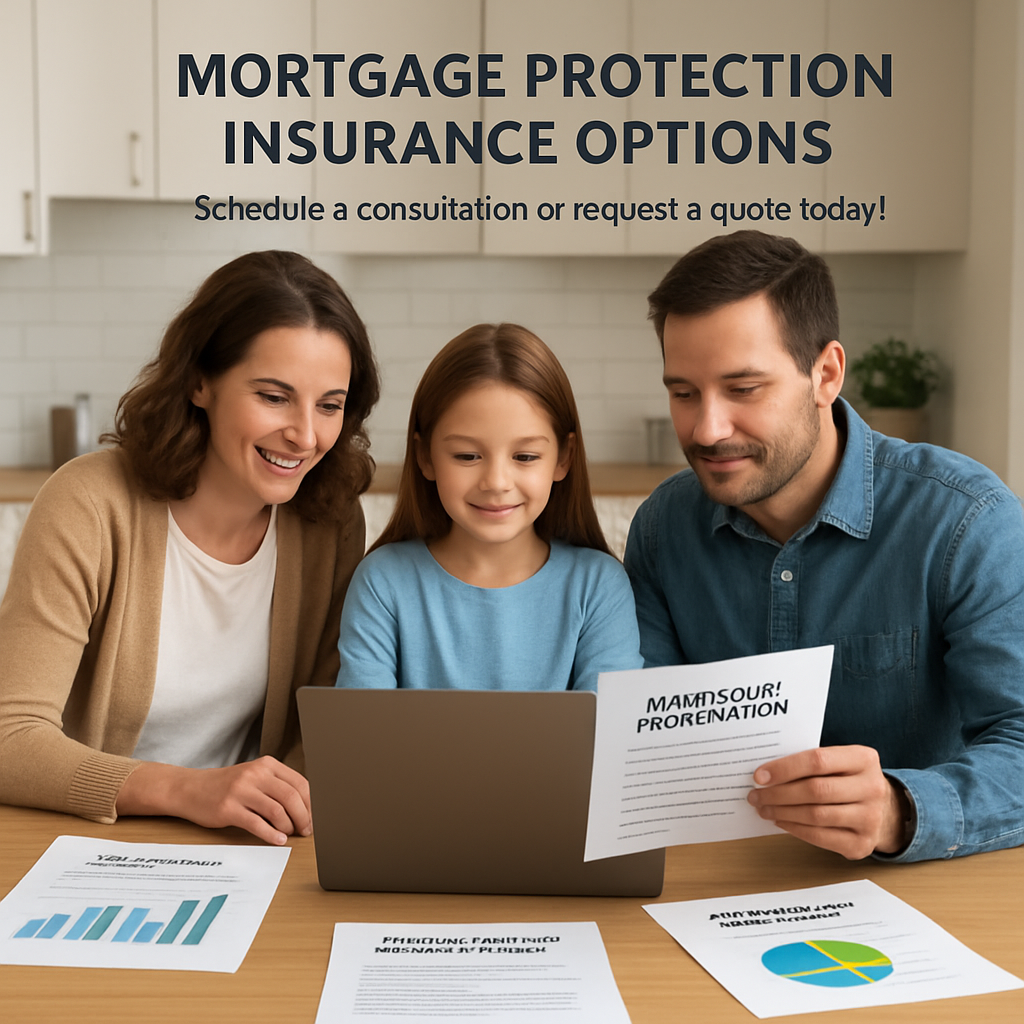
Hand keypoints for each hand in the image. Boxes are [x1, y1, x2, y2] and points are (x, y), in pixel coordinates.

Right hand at [116, 756, 311, 845]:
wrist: (190, 788)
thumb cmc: (227, 786)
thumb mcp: (254, 776)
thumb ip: (277, 786)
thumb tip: (306, 807)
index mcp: (266, 764)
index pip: (300, 783)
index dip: (311, 803)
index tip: (315, 817)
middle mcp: (255, 774)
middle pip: (291, 797)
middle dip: (303, 817)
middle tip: (306, 830)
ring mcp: (241, 790)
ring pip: (276, 810)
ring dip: (288, 826)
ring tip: (290, 834)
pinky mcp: (228, 809)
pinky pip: (256, 823)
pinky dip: (271, 834)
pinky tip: (278, 840)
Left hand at [746, 746, 907, 858]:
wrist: (886, 811)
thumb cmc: (849, 780)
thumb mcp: (840, 763)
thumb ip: (811, 763)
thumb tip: (766, 773)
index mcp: (863, 759)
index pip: (817, 760)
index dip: (784, 768)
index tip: (759, 775)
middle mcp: (872, 787)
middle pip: (815, 790)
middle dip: (778, 794)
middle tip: (755, 795)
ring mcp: (870, 818)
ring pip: (816, 815)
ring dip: (782, 812)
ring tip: (763, 808)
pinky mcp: (862, 843)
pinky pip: (821, 837)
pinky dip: (795, 829)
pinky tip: (781, 821)